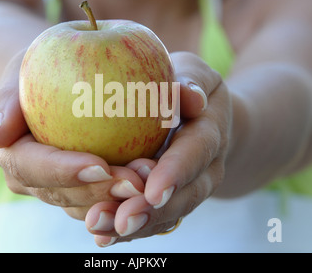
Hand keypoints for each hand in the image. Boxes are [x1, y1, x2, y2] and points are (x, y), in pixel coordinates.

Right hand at [0, 50, 146, 219]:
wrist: (49, 82)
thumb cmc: (35, 70)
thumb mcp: (19, 71)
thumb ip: (8, 99)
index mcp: (11, 155)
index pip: (33, 169)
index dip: (64, 171)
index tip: (100, 165)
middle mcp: (31, 179)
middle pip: (63, 195)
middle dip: (100, 192)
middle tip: (138, 181)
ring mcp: (57, 186)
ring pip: (86, 205)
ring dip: (119, 198)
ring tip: (152, 183)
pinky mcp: (82, 185)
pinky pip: (103, 198)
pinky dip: (126, 193)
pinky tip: (154, 182)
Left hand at [84, 52, 231, 246]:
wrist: (207, 122)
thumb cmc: (190, 91)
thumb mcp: (196, 75)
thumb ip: (192, 81)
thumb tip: (188, 95)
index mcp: (210, 135)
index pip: (196, 153)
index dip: (176, 172)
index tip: (152, 189)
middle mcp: (203, 170)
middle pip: (183, 196)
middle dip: (152, 211)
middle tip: (121, 219)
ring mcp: (188, 190)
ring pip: (166, 215)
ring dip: (136, 226)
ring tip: (101, 229)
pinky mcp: (169, 200)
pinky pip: (153, 220)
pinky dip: (129, 229)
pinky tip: (102, 236)